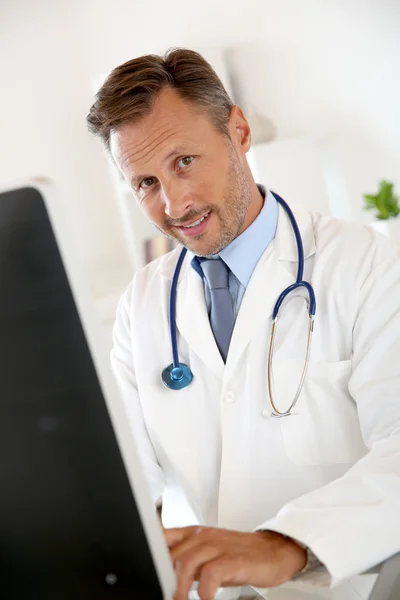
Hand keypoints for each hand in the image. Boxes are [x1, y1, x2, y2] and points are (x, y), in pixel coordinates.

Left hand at [164, 526, 306, 599]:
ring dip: (178, 589)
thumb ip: (186, 559)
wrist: (273, 550)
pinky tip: (205, 599)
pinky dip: (204, 592)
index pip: (162, 537)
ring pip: (186, 564)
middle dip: (163, 579)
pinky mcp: (232, 559)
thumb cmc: (238, 554)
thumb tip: (163, 576)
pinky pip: (210, 575)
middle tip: (163, 595)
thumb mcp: (207, 553)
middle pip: (171, 555)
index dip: (151, 556)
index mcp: (193, 533)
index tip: (149, 577)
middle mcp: (203, 537)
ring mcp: (218, 546)